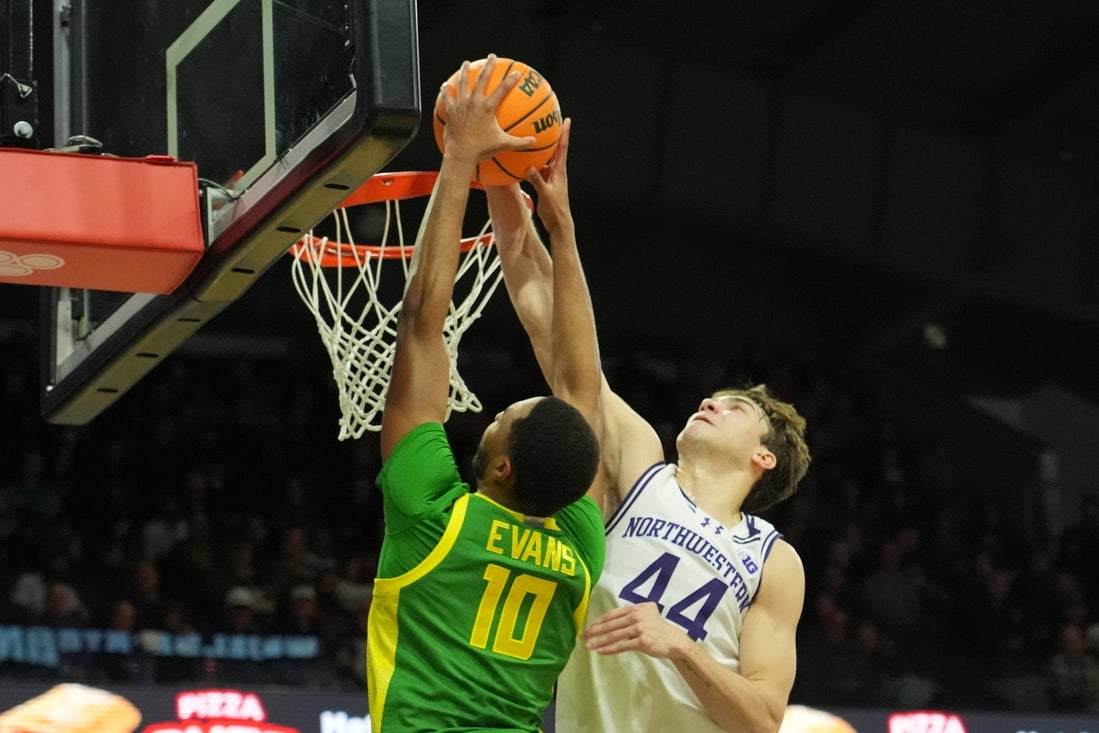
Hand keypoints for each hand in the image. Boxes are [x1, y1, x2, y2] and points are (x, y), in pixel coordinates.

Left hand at [441, 53, 535, 165]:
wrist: (461, 154)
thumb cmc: (482, 150)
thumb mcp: (503, 145)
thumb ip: (519, 142)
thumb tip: (534, 141)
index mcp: (488, 108)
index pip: (502, 90)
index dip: (511, 80)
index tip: (517, 72)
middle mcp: (474, 102)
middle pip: (482, 79)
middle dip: (488, 66)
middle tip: (491, 56)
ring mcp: (461, 105)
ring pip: (463, 83)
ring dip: (465, 71)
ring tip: (466, 63)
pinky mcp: (451, 111)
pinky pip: (447, 97)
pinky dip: (446, 91)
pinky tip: (445, 86)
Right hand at [524, 117, 571, 235]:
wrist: (558, 224)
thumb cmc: (555, 210)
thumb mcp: (546, 194)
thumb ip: (538, 181)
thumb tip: (529, 168)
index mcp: (560, 172)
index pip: (563, 148)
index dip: (565, 133)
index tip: (567, 119)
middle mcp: (556, 172)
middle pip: (555, 149)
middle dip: (552, 135)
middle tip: (548, 121)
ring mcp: (551, 177)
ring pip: (545, 159)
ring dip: (540, 150)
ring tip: (532, 138)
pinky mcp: (545, 184)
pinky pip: (537, 170)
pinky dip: (531, 165)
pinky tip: (522, 162)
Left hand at [582, 602, 690, 658]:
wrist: (675, 641)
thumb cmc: (659, 629)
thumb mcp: (648, 613)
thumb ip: (633, 613)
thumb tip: (618, 618)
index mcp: (635, 608)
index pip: (612, 614)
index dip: (598, 621)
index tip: (589, 627)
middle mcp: (636, 616)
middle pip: (610, 624)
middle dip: (594, 630)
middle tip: (583, 636)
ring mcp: (639, 628)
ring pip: (613, 635)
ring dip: (598, 641)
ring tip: (589, 646)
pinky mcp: (641, 641)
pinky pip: (621, 645)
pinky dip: (609, 649)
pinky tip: (601, 651)